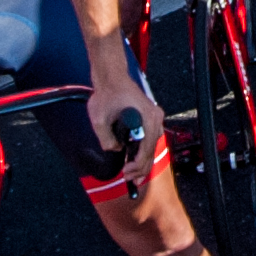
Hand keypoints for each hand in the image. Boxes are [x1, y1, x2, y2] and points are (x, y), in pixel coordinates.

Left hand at [86, 57, 158, 192]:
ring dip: (143, 159)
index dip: (138, 165)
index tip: (127, 173)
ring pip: (152, 145)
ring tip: (134, 172)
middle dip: (141, 167)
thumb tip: (115, 150)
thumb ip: (107, 140)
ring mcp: (154, 116)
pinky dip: (143, 149)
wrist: (111, 76)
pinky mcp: (149, 116)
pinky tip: (136, 158)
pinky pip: (150, 137)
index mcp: (147, 118)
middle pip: (152, 149)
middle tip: (131, 179)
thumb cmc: (108, 92)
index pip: (147, 149)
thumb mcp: (100, 120)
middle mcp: (155, 118)